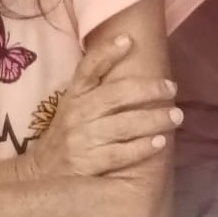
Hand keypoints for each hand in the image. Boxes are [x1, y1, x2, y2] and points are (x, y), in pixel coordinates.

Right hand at [20, 32, 181, 179]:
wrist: (41, 176)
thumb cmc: (66, 138)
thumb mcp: (72, 109)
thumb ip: (96, 92)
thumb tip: (133, 69)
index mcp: (74, 96)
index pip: (88, 69)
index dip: (107, 52)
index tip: (129, 40)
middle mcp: (78, 114)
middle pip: (116, 95)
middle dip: (148, 89)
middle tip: (171, 88)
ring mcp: (83, 138)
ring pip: (124, 124)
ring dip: (153, 119)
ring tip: (176, 116)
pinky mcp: (89, 163)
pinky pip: (121, 153)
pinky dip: (142, 147)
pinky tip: (160, 143)